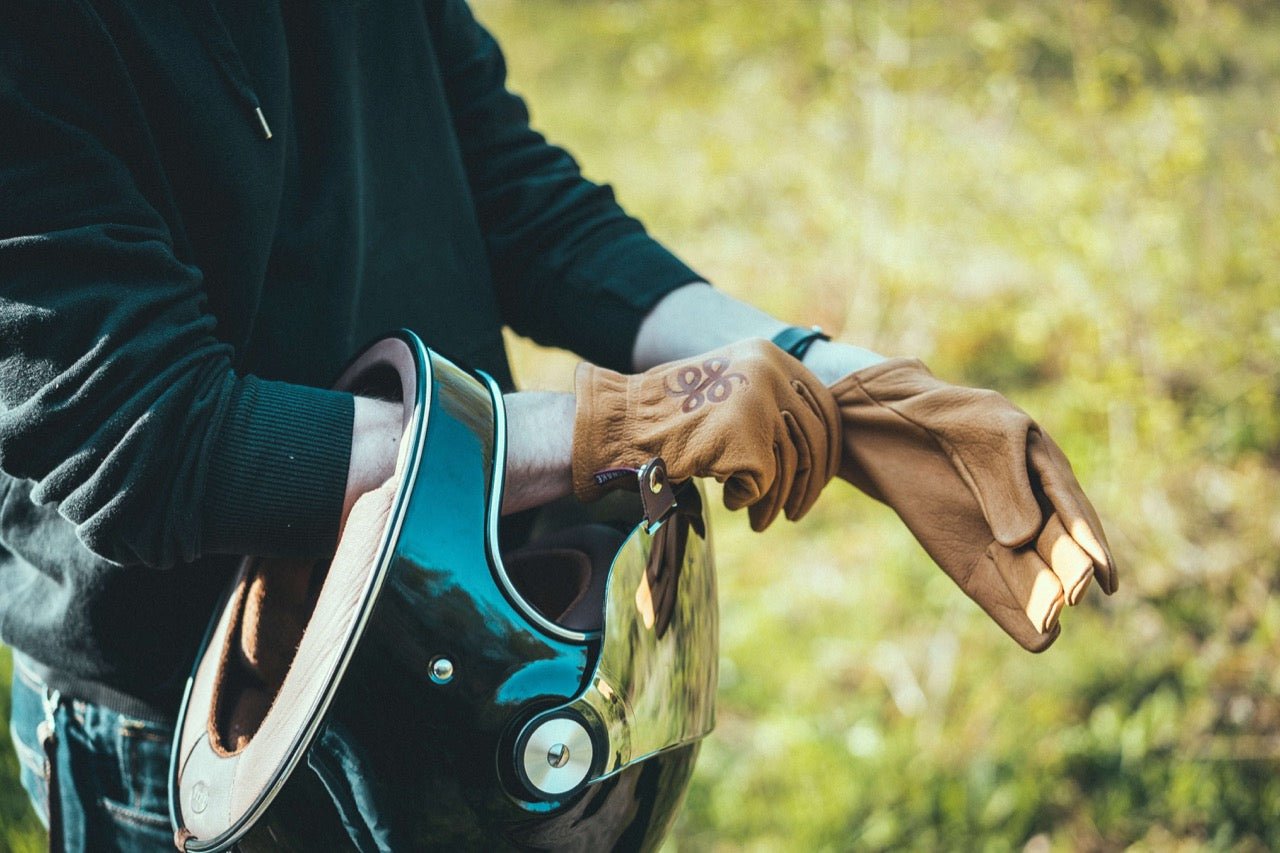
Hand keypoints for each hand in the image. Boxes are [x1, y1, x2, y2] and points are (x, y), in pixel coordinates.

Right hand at [573, 339, 840, 529]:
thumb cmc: (671, 419)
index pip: (822, 405)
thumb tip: (820, 446)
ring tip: (760, 521)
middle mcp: (769, 370)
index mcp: (769, 354)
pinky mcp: (743, 436)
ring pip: (792, 464)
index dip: (827, 447)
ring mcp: (757, 401)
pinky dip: (747, 498)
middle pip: (815, 436)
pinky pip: (764, 481)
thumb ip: (771, 404)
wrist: (623, 425)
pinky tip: (727, 499)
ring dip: (776, 501)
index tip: (818, 477)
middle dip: (810, 482)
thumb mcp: (730, 391)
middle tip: (795, 511)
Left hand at [830, 358, 1116, 651]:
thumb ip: (1006, 483)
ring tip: (1051, 624)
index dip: (1087, 542)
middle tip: (1071, 595)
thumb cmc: (946, 418)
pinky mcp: (965, 559)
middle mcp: (1030, 512)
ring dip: (1043, 601)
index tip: (1103, 573)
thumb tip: (1023, 538)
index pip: (1074, 513)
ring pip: (1031, 577)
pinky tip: (1038, 640)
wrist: (887, 424)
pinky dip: (1016, 616)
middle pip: (1057, 549)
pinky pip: (996, 593)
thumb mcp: (982, 437)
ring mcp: (998, 538)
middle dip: (1066, 571)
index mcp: (1045, 471)